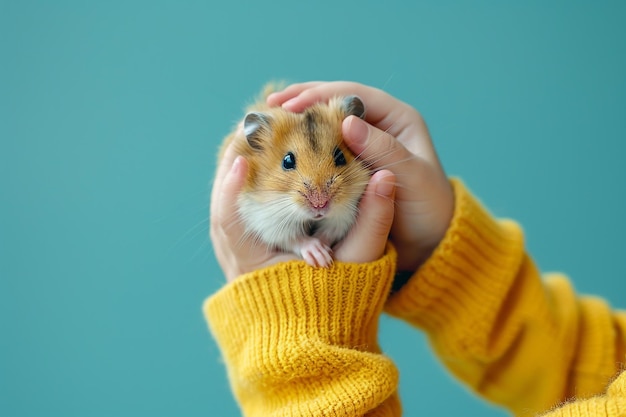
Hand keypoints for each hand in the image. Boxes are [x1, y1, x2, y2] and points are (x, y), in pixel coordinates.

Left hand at [210, 141, 396, 282]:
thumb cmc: (338, 300)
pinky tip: (258, 160)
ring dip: (238, 172)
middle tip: (248, 129)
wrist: (320, 331)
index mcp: (256, 268)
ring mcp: (238, 257)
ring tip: (252, 136)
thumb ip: (374, 222)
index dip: (231, 189)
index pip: (228, 222)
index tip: (241, 158)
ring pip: (227, 207)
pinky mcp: (246, 251)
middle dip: (233, 166)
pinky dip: (245, 184)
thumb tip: (387, 178)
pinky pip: (237, 211)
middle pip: (222, 207)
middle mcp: (239, 262)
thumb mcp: (360, 262)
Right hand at [268, 81, 453, 271]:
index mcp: (397, 119)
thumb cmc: (428, 208)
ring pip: (327, 123)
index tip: (291, 104)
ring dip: (299, 120)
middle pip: (335, 103)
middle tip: (271, 105)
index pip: (353, 95)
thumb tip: (346, 122)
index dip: (321, 95)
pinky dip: (304, 143)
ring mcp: (364, 144)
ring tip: (270, 118)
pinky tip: (283, 145)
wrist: (429, 240)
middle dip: (303, 101)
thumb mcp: (412, 178)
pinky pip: (324, 146)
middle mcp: (379, 126)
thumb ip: (382, 150)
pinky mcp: (353, 164)